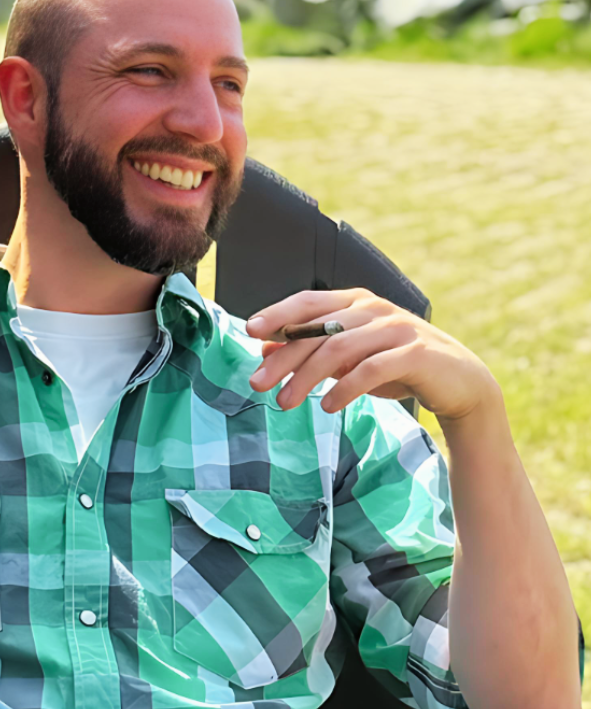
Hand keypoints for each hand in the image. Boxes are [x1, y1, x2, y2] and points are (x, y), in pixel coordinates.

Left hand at [245, 288, 498, 419]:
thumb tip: (264, 348)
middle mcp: (374, 309)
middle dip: (284, 357)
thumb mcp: (349, 358)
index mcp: (355, 303)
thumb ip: (311, 349)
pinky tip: (327, 405)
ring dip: (306, 377)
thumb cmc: (396, 366)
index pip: (308, 302)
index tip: (249, 330)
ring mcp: (397, 328)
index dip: (277, 313)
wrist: (458, 383)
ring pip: (339, 348)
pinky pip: (372, 368)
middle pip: (317, 329)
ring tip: (285, 402)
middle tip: (257, 383)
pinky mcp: (416, 353)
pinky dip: (345, 387)